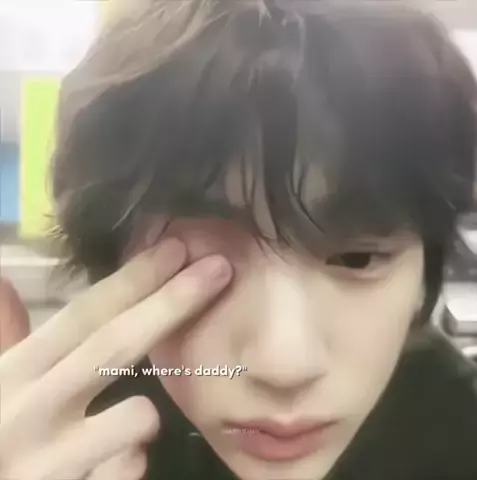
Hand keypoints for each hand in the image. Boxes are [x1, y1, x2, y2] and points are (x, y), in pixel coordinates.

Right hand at [0, 239, 231, 479]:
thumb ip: (6, 334)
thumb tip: (6, 280)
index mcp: (16, 373)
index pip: (84, 314)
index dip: (133, 279)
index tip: (176, 249)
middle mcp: (32, 411)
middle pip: (117, 344)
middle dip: (173, 302)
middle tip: (220, 268)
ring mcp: (53, 462)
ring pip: (139, 416)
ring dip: (147, 414)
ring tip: (128, 422)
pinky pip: (131, 470)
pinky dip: (131, 464)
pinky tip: (112, 467)